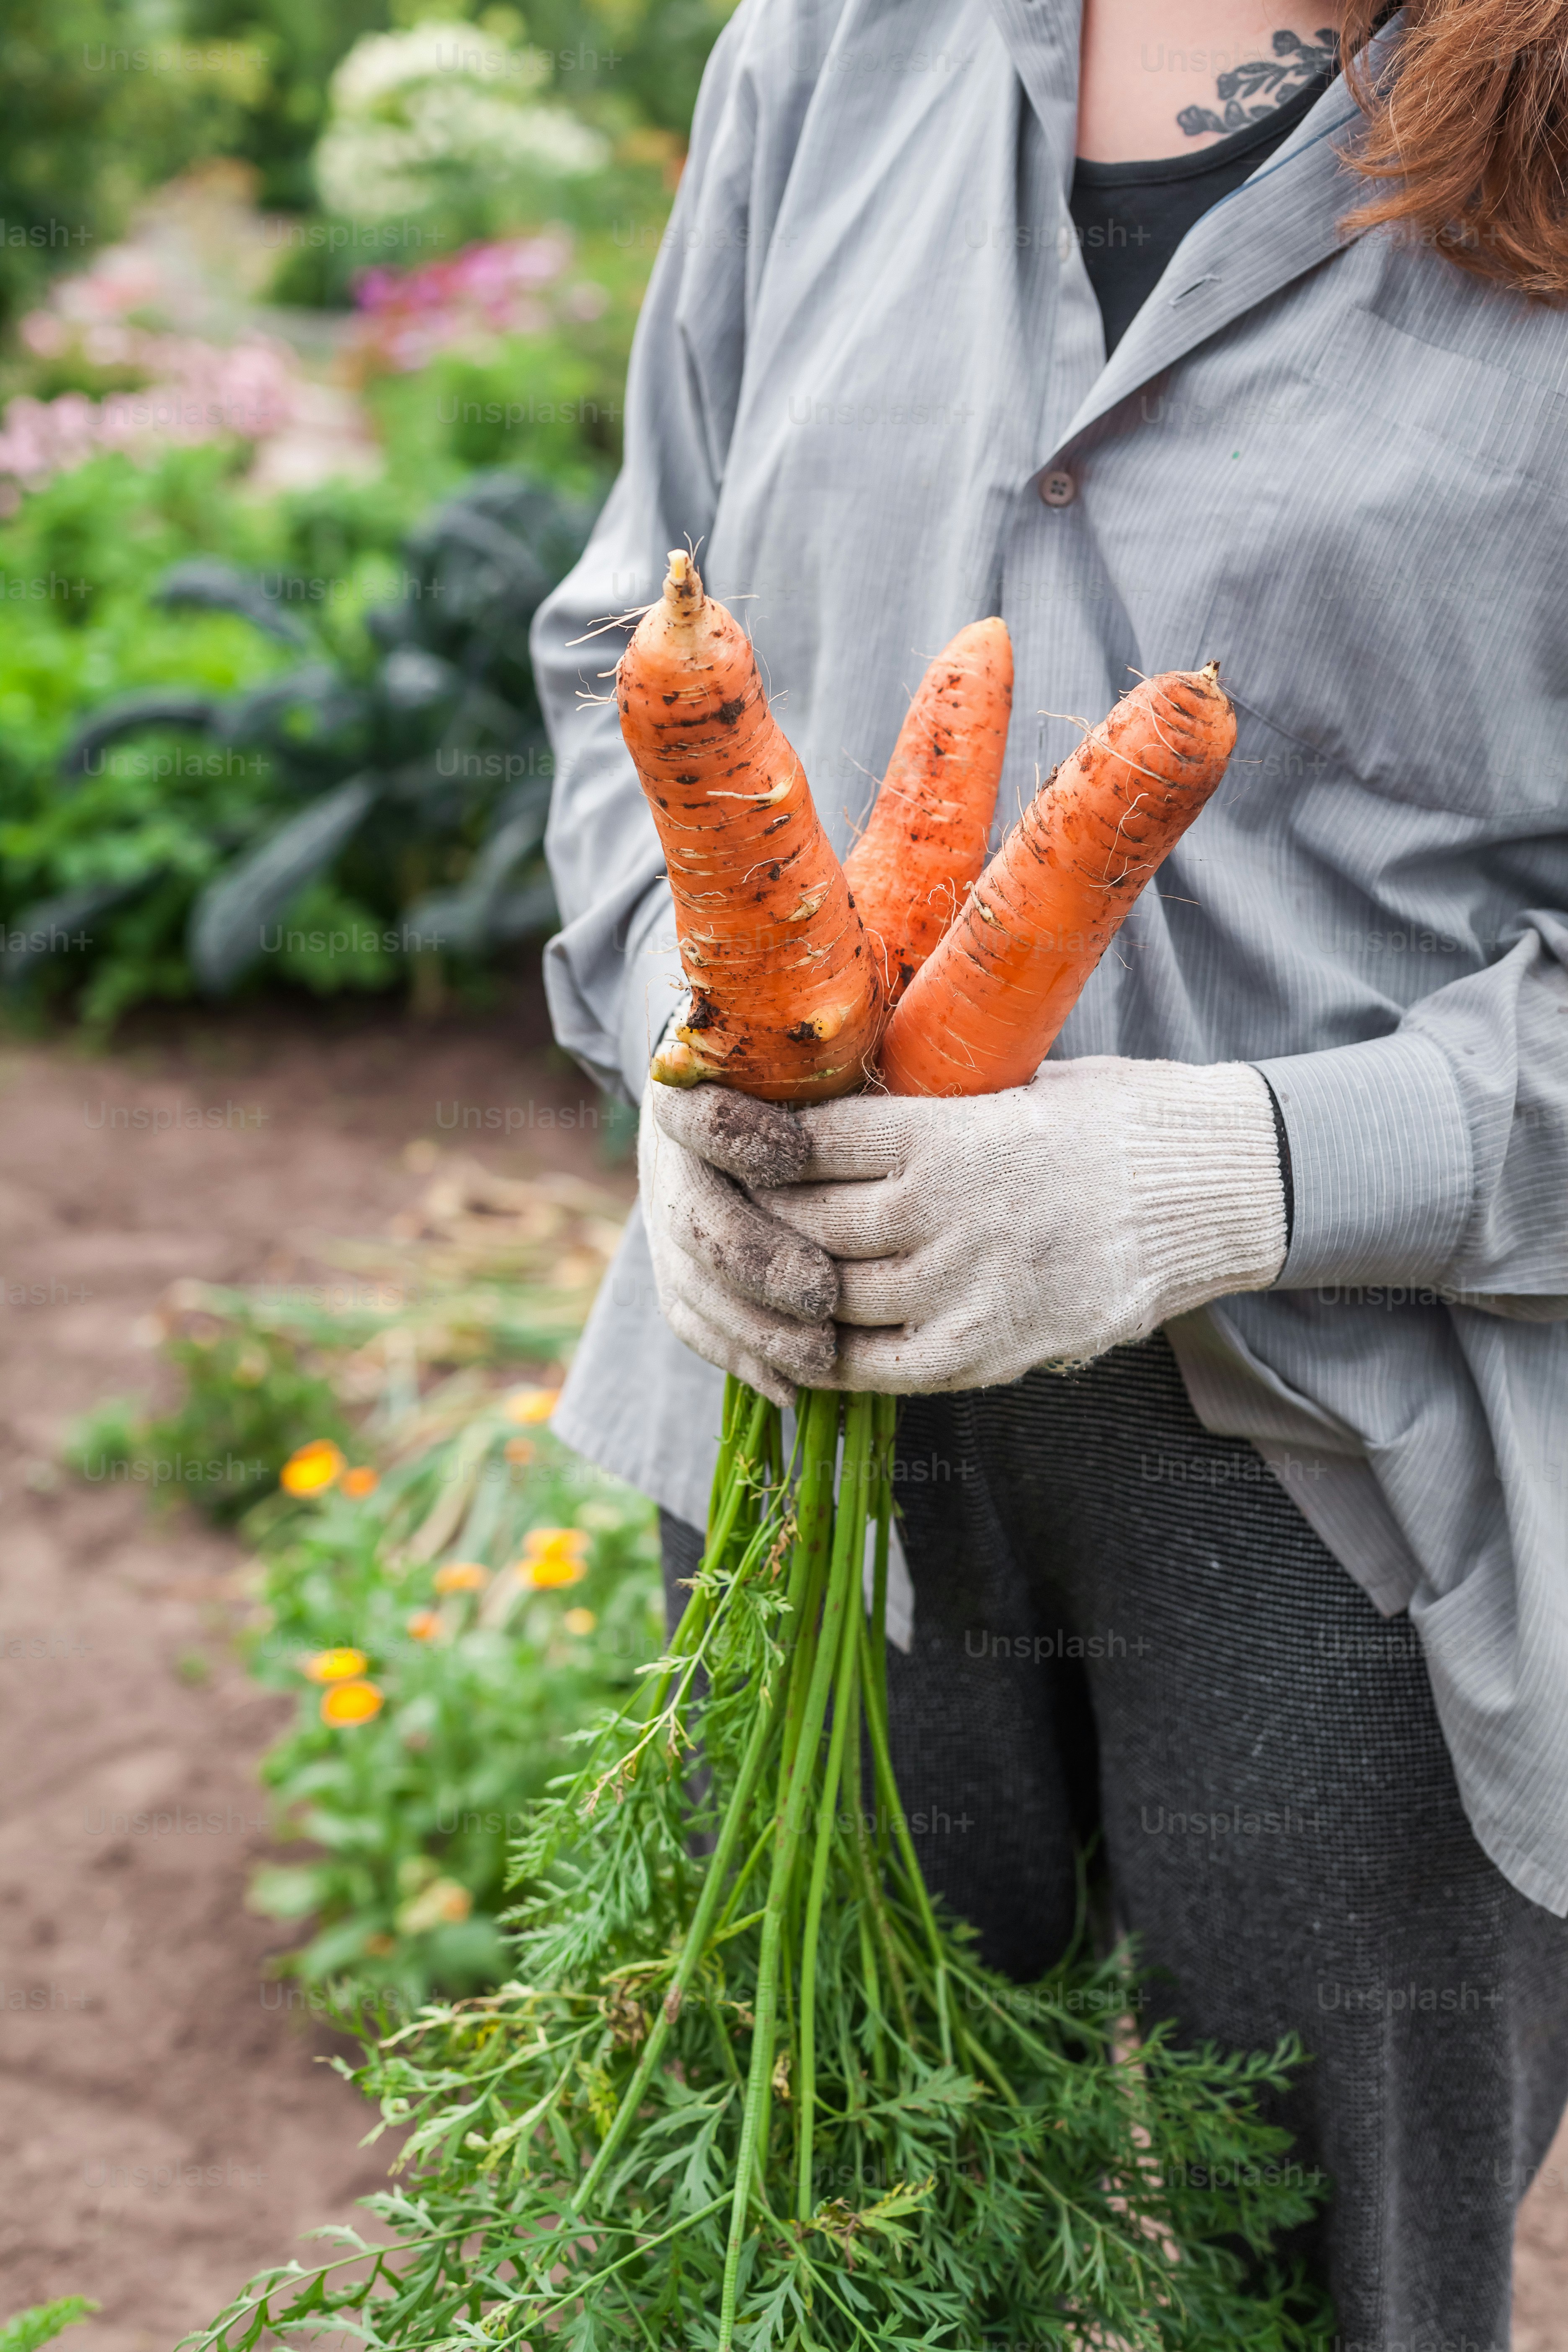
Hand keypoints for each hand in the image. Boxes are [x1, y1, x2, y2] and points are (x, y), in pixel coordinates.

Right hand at [637, 1076, 837, 1407]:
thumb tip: (907, 1015)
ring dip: (754, 1325)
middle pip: (694, 1216)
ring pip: (691, 1282)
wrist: (753, 1094)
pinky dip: (741, 1357)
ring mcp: (667, 1220)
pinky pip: (693, 1323)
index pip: (696, 1113)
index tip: (795, 1153)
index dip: (736, 1135)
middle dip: (756, 1258)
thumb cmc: (818, 1069)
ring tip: (820, 1354)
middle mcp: (671, 1159)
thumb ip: (851, 1055)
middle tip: (822, 1291)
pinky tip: (791, 1388)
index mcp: (696, 1088)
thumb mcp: (827, 1050)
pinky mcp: (675, 1272)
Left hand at [645, 1059, 1286, 1395]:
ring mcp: (964, 1295)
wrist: (1212, 1189)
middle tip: (709, 1182)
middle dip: (746, 1201)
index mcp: (945, 1138)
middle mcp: (944, 1220)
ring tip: (747, 1250)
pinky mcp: (985, 1353)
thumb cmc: (1108, 1116)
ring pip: (824, 1295)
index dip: (734, 1127)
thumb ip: (916, 1098)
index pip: (801, 1141)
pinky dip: (820, 1349)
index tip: (687, 1107)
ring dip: (776, 1275)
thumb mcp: (1006, 1079)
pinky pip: (870, 1366)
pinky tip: (795, 1326)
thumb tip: (817, 1091)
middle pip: (799, 1221)